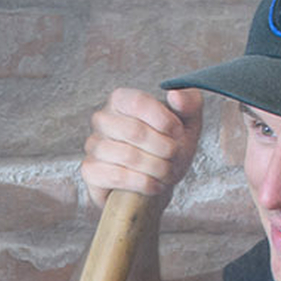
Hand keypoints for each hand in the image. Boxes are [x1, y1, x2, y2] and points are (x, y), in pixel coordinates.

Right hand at [80, 87, 203, 205]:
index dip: (163, 120)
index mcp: (121, 99)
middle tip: (174, 156)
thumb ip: (190, 102)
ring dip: (156, 167)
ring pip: (128, 156)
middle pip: (134, 131)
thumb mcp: (188, 121)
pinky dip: (143, 183)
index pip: (139, 102)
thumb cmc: (169, 148)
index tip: (178, 133)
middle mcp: (102, 119)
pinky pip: (117, 176)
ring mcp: (94, 146)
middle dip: (163, 147)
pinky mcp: (91, 171)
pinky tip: (154, 185)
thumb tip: (175, 95)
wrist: (157, 182)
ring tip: (166, 171)